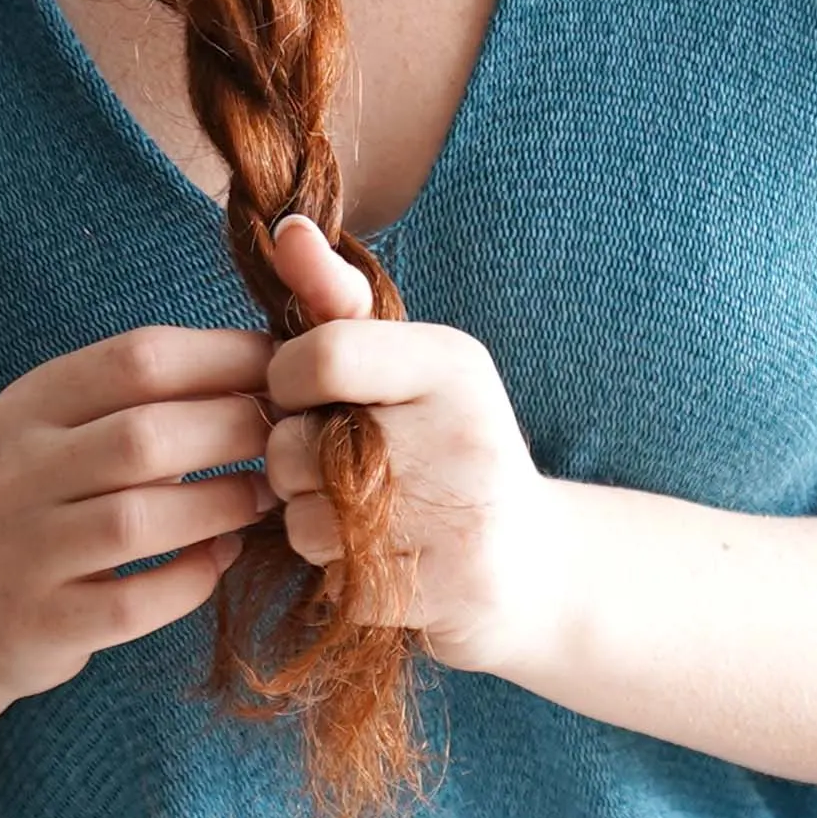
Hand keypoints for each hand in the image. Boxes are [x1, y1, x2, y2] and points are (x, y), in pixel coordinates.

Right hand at [0, 324, 281, 700]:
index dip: (227, 358)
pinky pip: (134, 602)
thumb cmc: (43, 502)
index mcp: (31, 404)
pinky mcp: (42, 623)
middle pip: (145, 436)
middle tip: (293, 440)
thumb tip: (273, 367)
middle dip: (238, 432)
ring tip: (268, 497)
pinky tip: (220, 558)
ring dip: (223, 504)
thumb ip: (145, 398)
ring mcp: (24, 551)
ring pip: (138, 520)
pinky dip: (192, 579)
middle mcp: (18, 471)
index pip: (137, 358)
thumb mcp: (64, 430)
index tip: (287, 369)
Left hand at [262, 214, 569, 675]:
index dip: (286, 382)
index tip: (304, 396)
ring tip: (361, 512)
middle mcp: (459, 436)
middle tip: (337, 463)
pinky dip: (335, 568)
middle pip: (295, 445)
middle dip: (293, 459)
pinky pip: (329, 573)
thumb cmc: (449, 447)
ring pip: (302, 517)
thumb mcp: (411, 365)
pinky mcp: (440, 590)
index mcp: (452, 364)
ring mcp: (453, 519)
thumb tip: (282, 227)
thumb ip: (338, 301)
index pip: (322, 355)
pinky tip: (379, 555)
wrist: (534, 565)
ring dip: (310, 520)